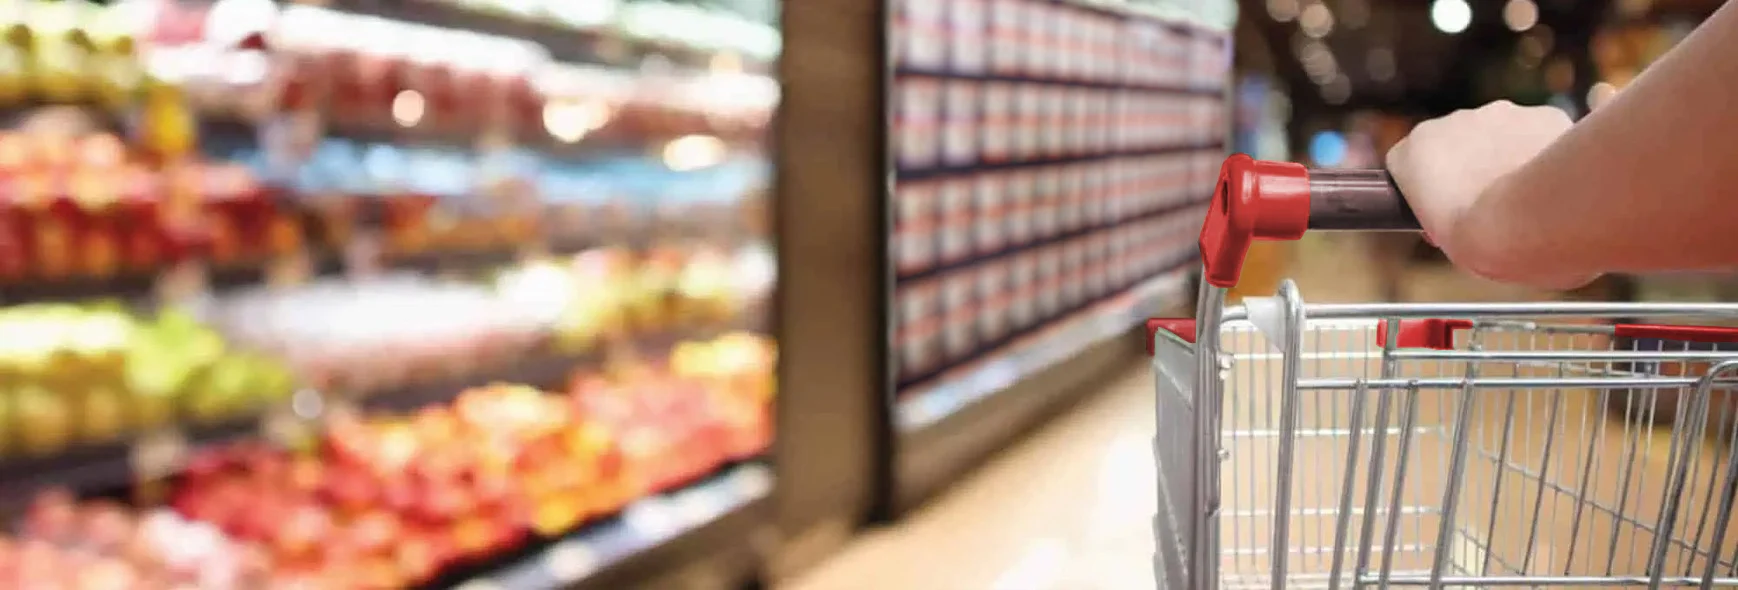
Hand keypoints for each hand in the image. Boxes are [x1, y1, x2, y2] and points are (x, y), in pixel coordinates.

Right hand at [1385, 100, 1593, 288]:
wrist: (1532, 223)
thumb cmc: (1480, 241)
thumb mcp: (1440, 235)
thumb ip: (1441, 209)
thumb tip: (1460, 211)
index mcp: (1414, 150)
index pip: (1411, 161)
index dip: (1429, 188)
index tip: (1446, 212)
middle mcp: (1452, 120)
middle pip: (1457, 141)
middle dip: (1470, 166)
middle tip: (1487, 205)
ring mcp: (1500, 113)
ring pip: (1500, 132)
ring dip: (1506, 156)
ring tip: (1525, 195)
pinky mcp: (1541, 114)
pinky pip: (1539, 131)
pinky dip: (1544, 152)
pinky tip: (1551, 181)